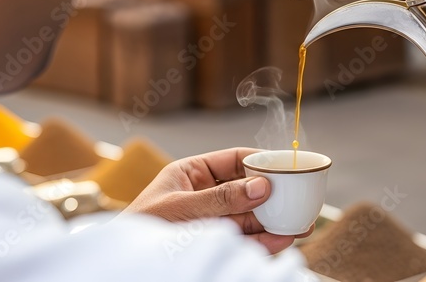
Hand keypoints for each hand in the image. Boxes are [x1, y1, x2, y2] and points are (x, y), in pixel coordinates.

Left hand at [122, 147, 309, 253]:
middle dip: (273, 194)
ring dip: (274, 220)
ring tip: (298, 224)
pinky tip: (281, 240)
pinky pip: (243, 239)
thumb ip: (221, 198)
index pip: (233, 160)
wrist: (126, 265)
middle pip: (247, 189)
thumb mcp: (180, 208)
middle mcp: (204, 195)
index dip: (260, 161)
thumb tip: (260, 186)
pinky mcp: (213, 243)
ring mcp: (210, 220)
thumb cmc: (140, 229)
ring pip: (249, 217)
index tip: (285, 166)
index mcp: (191, 174)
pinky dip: (264, 241)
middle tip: (299, 197)